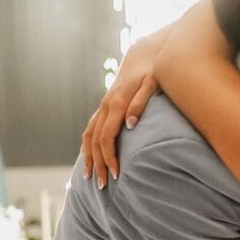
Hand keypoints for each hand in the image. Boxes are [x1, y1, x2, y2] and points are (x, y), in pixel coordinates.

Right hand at [81, 39, 163, 187]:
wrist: (143, 54)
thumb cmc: (152, 70)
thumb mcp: (152, 83)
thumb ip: (142, 103)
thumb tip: (132, 124)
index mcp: (116, 104)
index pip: (108, 137)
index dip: (110, 157)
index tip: (116, 174)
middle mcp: (106, 106)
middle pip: (96, 141)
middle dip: (98, 164)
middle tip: (103, 186)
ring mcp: (103, 106)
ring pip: (89, 136)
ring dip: (88, 157)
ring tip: (89, 177)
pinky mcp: (105, 106)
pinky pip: (90, 128)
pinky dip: (87, 144)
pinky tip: (88, 157)